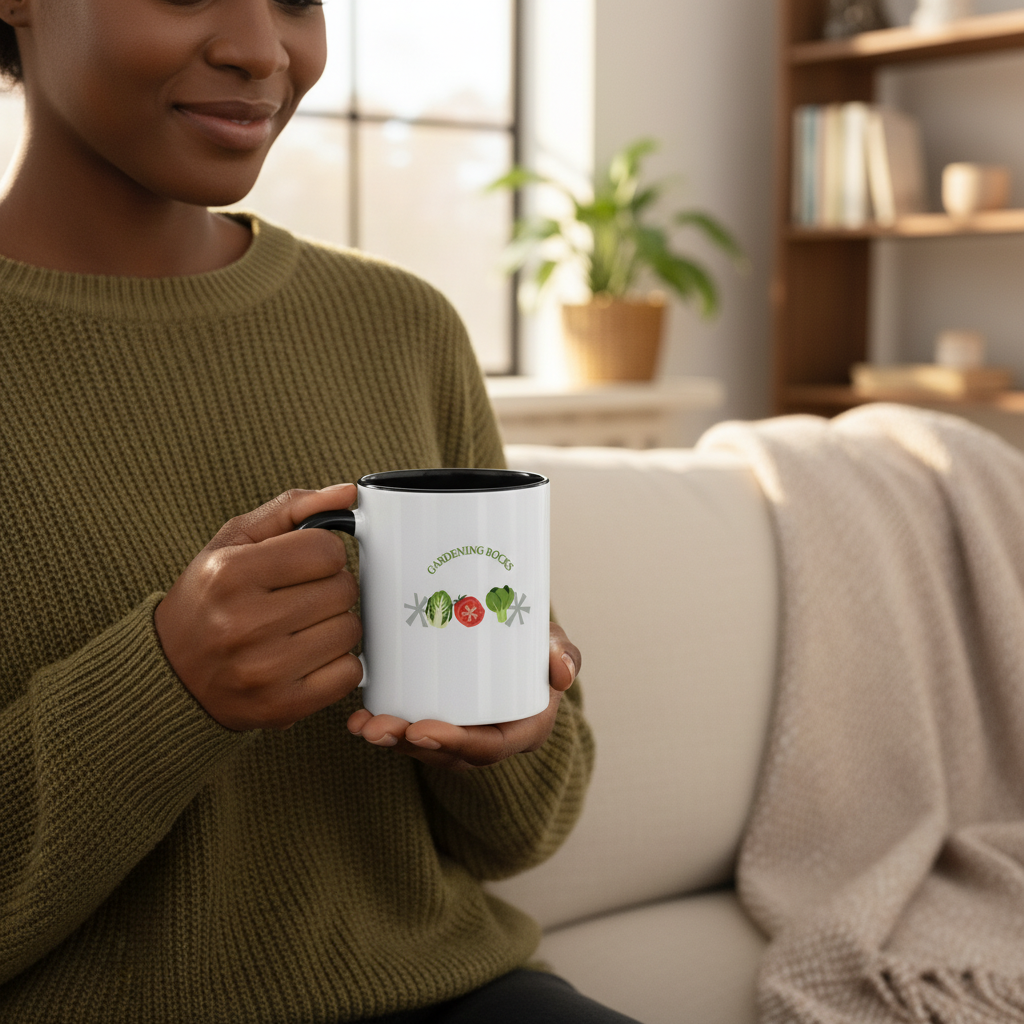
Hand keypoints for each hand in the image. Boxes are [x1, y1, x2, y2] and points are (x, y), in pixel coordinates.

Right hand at [155, 486, 363, 731]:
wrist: (171, 674)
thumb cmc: (208, 599)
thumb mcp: (234, 542)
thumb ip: (292, 509)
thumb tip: (348, 494)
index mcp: (231, 574)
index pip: (326, 550)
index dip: (324, 553)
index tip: (306, 564)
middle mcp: (244, 623)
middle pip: (343, 590)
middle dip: (332, 589)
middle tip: (304, 597)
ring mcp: (263, 669)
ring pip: (350, 631)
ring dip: (336, 625)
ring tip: (304, 627)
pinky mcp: (281, 705)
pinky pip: (349, 673)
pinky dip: (338, 664)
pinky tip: (310, 656)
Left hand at [347, 622, 580, 769]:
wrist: (517, 648)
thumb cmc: (536, 650)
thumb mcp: (556, 648)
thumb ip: (564, 654)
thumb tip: (561, 672)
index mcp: (522, 729)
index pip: (489, 747)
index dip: (455, 744)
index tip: (422, 730)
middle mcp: (488, 741)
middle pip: (447, 753)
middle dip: (409, 745)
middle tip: (378, 727)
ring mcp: (460, 736)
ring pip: (423, 747)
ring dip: (390, 739)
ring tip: (360, 724)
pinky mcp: (437, 723)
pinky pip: (410, 733)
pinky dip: (384, 727)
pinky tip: (355, 718)